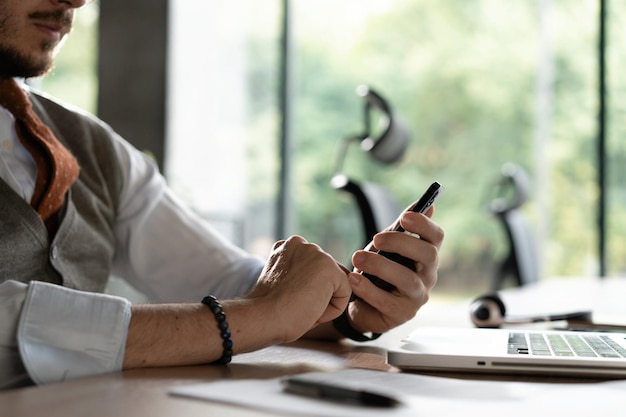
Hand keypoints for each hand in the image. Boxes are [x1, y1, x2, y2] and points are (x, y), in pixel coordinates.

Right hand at [245, 236, 351, 342]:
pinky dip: (331, 310)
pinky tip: (311, 309)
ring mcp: (316, 254)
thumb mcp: (284, 282)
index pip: (314, 270)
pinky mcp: (329, 268)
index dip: (304, 291)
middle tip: (293, 304)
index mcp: (288, 246)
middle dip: (316, 295)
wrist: (263, 318)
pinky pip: (345, 295)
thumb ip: (301, 274)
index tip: (285, 298)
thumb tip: (324, 284)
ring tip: (301, 306)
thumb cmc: (269, 309)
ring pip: (336, 285)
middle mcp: (302, 244)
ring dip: (323, 303)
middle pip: (327, 276)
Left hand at [346, 205, 443, 333]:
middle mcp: (428, 275)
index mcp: (426, 255)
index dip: (425, 225)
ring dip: (381, 266)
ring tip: (357, 258)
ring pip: (408, 280)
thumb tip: (425, 204)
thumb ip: (401, 228)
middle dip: (402, 243)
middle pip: (428, 255)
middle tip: (376, 238)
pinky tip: (353, 280)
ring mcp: (417, 296)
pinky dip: (368, 289)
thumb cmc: (379, 271)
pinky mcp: (401, 314)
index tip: (405, 216)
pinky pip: (387, 301)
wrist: (363, 304)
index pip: (436, 237)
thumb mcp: (387, 248)